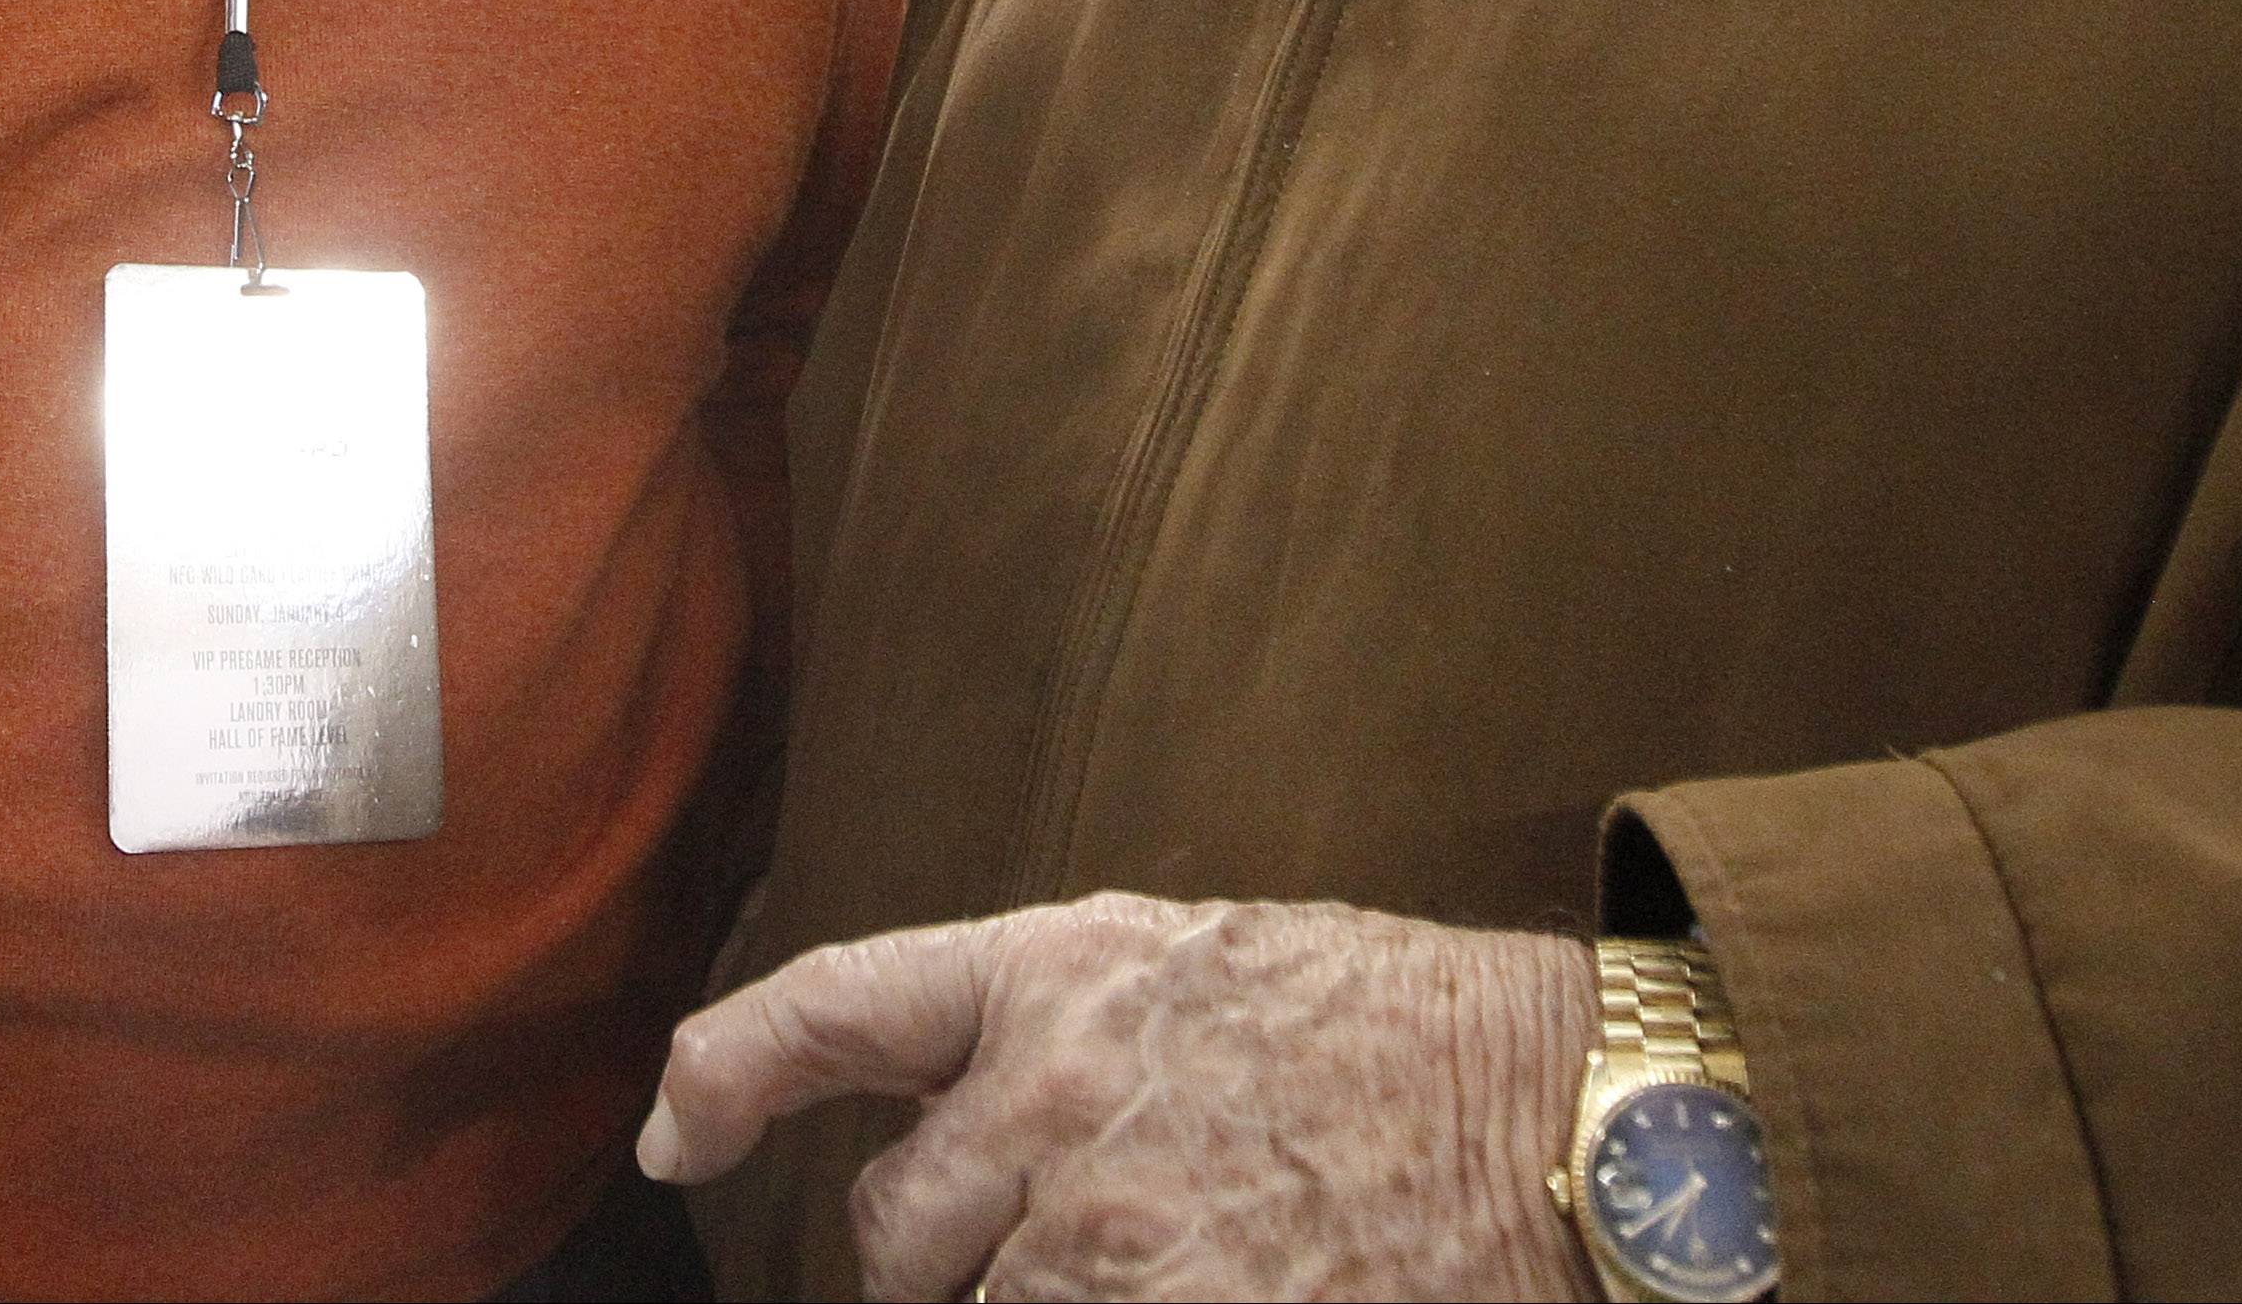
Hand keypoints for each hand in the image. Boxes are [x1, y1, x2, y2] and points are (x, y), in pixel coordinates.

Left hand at [640, 893, 1598, 1300]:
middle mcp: (1056, 1099)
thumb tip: (954, 1122)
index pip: (837, 1005)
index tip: (678, 1133)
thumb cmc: (1403, 1036)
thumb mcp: (1207, 969)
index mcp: (1062, 971)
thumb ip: (1063, 1033)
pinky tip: (1207, 1284)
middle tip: (1065, 1245)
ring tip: (1170, 1261)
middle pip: (890, 1233)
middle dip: (946, 1260)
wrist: (1563, 1116)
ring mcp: (1112, 1239)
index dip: (726, 1070)